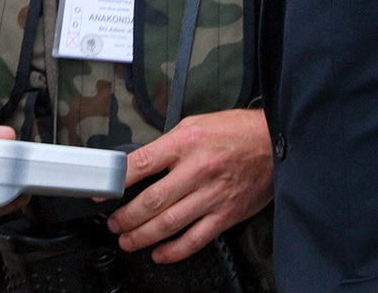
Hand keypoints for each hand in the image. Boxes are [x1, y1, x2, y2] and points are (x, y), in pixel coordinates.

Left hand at [107, 108, 271, 262]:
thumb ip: (167, 145)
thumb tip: (139, 165)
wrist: (274, 142)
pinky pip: (195, 239)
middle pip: (151, 201)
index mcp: (185, 143)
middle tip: (113, 223)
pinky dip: (174, 251)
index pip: (140, 164)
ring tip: (127, 240)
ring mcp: (212, 195)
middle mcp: (197, 170)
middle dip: (126, 217)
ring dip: (142, 236)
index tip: (103, 191)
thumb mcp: (195, 124)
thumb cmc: (236, 132)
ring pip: (169, 223)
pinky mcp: (226, 214)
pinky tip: (160, 253)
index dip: (116, 181)